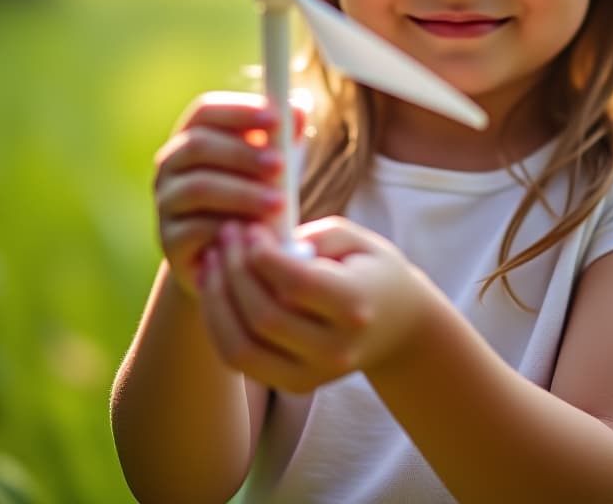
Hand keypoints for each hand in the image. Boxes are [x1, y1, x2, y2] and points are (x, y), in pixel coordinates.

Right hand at [152, 91, 304, 297]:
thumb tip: (298, 107)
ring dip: (243, 193)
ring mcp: (166, 202)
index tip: (276, 119)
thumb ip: (285, 137)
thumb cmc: (257, 198)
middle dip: (243, 153)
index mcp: (193, 136)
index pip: (206, 111)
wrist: (233, 256)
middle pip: (198, 146)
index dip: (239, 111)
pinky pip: (195, 228)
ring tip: (280, 203)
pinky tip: (257, 232)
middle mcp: (170, 165)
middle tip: (280, 165)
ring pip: (198, 187)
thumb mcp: (275, 166)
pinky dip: (229, 227)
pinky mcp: (169, 240)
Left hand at [198, 217, 432, 393]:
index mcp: (356, 306)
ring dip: (217, 300)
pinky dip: (219, 324)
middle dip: (234, 270)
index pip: (297, 284)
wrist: (400, 327)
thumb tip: (264, 241)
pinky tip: (215, 288)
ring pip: (243, 347)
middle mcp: (336, 349)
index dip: (263, 253)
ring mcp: (313, 374)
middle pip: (265, 316)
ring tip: (213, 260)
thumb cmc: (372, 271)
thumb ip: (314, 236)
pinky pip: (240, 360)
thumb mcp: (357, 240)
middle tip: (226, 234)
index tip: (250, 227)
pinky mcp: (294, 385)